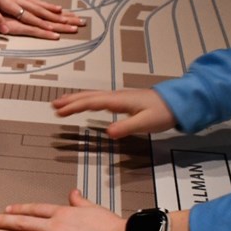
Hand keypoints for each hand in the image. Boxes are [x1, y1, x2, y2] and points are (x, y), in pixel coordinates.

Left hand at [0, 0, 82, 39]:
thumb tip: (4, 29)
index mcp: (10, 3)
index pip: (29, 17)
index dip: (41, 24)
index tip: (54, 30)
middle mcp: (19, 0)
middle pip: (42, 11)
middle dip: (58, 19)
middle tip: (72, 23)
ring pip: (42, 6)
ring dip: (56, 12)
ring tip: (70, 16)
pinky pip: (38, 2)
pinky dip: (48, 6)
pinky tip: (55, 8)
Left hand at [0, 189, 135, 230]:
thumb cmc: (113, 227)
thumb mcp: (95, 208)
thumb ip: (80, 202)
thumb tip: (73, 192)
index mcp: (64, 213)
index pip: (35, 210)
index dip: (19, 210)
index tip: (7, 210)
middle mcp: (54, 227)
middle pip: (23, 223)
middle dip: (3, 222)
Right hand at [52, 88, 177, 137]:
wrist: (177, 102)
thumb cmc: (162, 113)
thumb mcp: (145, 123)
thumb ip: (126, 127)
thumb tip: (107, 134)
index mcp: (118, 100)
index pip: (91, 102)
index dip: (74, 106)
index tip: (59, 111)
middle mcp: (116, 96)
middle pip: (88, 96)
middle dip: (70, 101)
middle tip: (53, 106)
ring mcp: (119, 98)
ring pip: (92, 96)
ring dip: (76, 99)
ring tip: (61, 103)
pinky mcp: (122, 101)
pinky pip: (99, 99)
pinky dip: (86, 101)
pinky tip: (84, 105)